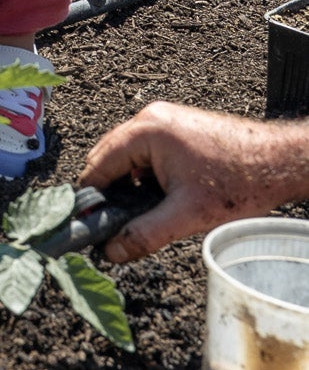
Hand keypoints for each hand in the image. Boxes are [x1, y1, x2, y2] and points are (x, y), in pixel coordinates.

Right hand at [80, 102, 308, 262]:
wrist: (280, 162)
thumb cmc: (241, 181)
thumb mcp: (187, 215)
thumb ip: (143, 235)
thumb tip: (110, 251)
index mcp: (146, 131)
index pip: (97, 165)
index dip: (91, 199)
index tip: (90, 225)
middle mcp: (150, 118)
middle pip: (107, 158)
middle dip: (108, 191)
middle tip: (114, 225)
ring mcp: (164, 120)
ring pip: (126, 156)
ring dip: (127, 184)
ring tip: (140, 214)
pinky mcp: (177, 128)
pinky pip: (145, 152)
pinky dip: (143, 175)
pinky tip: (157, 198)